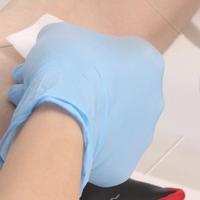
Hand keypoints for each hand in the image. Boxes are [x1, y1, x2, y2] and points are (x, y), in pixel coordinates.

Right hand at [0, 23, 163, 188]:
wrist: (61, 112)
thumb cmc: (66, 68)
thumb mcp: (57, 34)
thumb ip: (62, 40)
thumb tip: (56, 51)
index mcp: (146, 62)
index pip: (117, 58)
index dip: (86, 61)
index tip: (64, 66)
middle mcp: (152, 98)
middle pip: (114, 93)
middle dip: (84, 92)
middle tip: (52, 91)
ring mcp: (140, 135)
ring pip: (107, 125)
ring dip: (83, 119)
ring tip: (46, 116)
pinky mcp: (123, 164)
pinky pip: (99, 154)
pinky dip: (80, 147)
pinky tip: (57, 138)